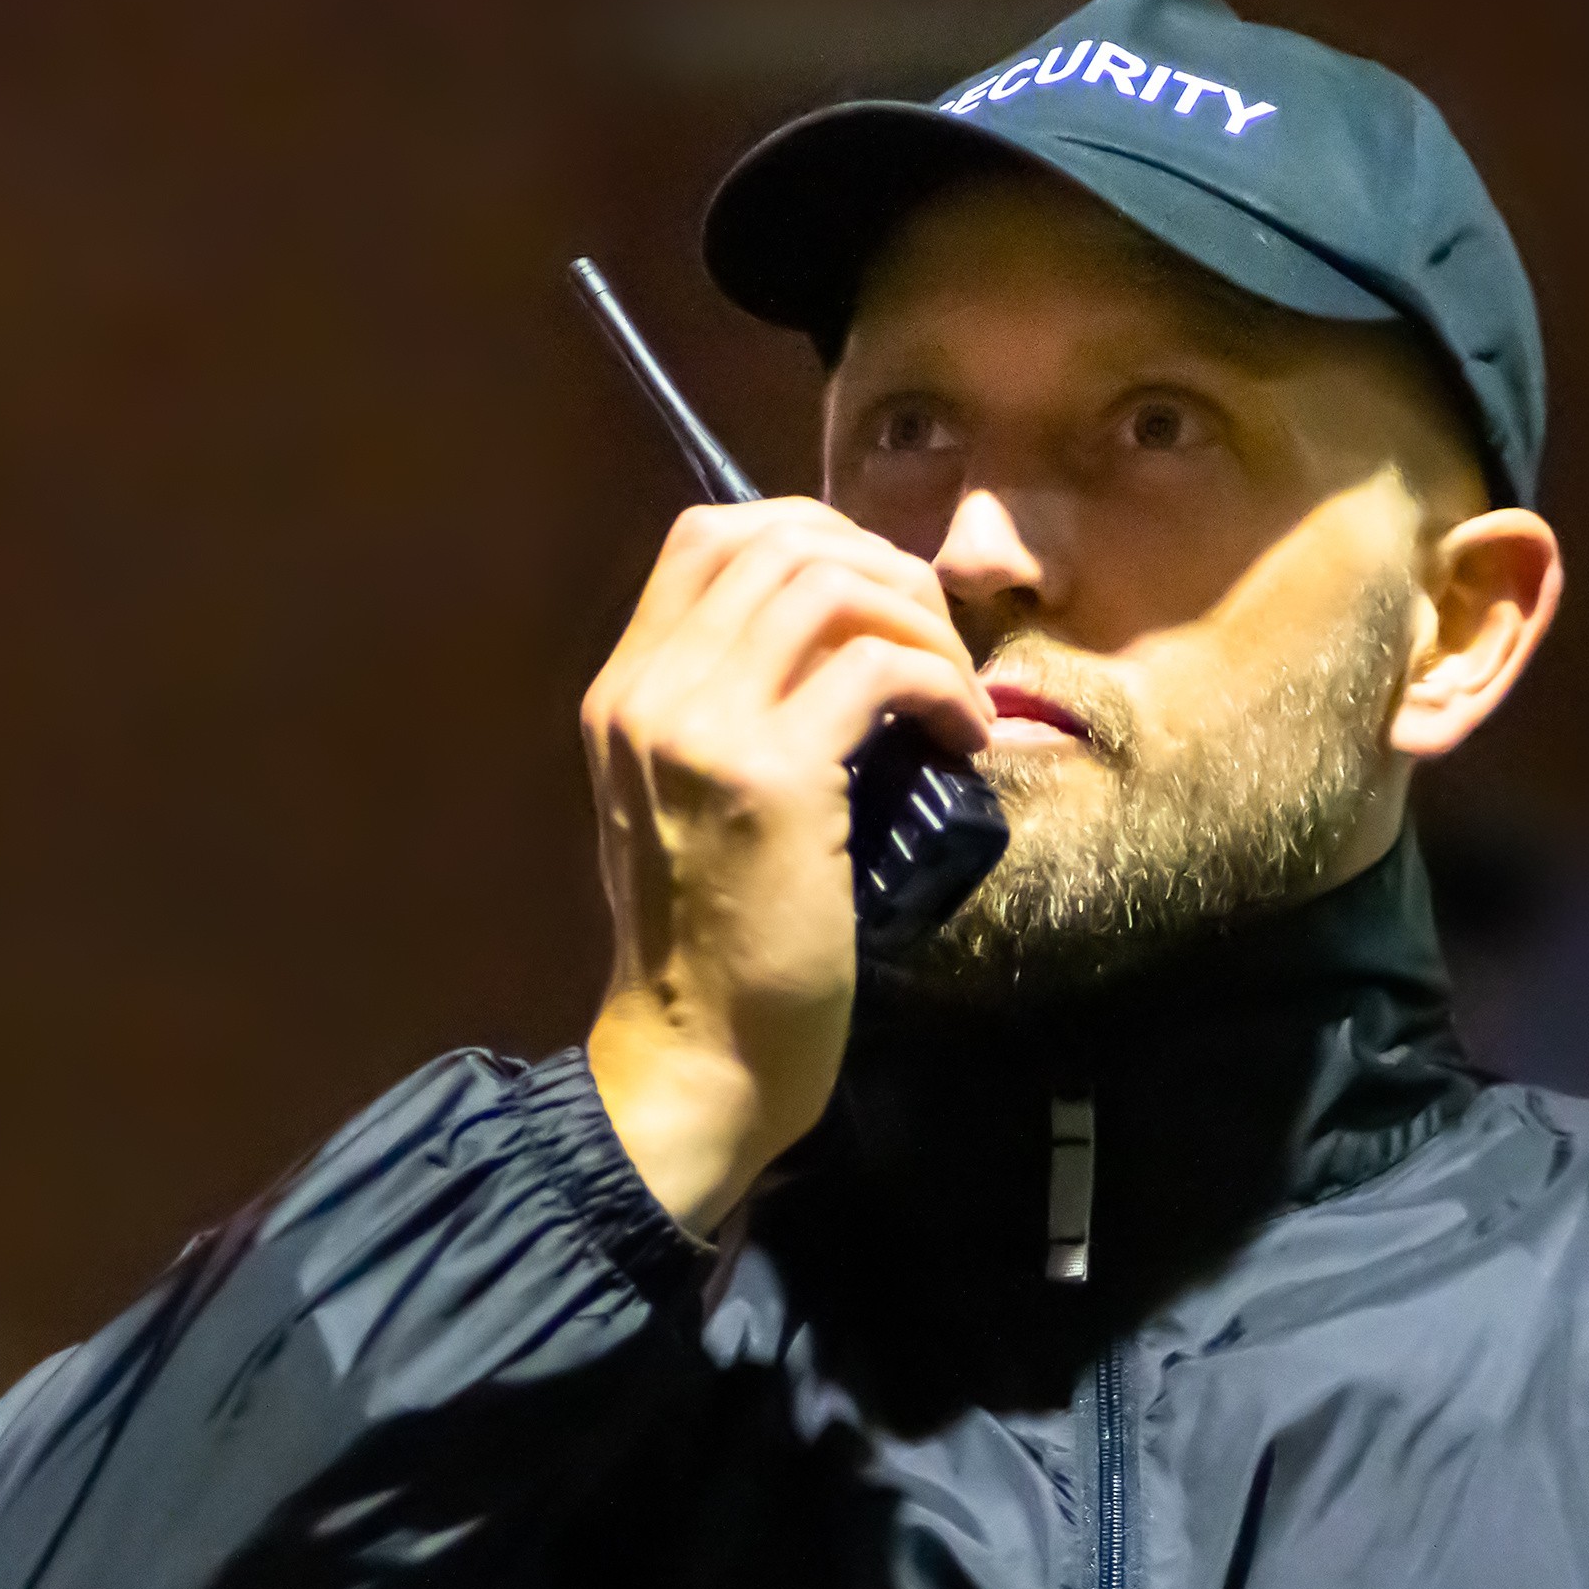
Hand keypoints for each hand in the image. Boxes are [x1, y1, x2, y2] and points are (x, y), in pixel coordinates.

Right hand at [577, 500, 986, 1235]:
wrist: (698, 1053)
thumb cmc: (715, 945)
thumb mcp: (692, 805)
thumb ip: (726, 715)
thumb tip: (833, 639)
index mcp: (625, 693)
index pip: (710, 536)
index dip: (813, 534)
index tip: (879, 597)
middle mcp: (650, 694)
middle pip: (777, 541)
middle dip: (882, 567)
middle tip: (936, 637)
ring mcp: (703, 730)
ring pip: (830, 585)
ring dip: (920, 621)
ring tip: (955, 690)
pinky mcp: (771, 778)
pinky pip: (878, 667)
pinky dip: (941, 683)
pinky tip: (963, 736)